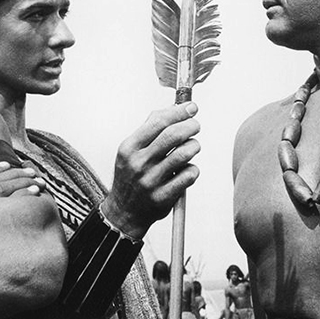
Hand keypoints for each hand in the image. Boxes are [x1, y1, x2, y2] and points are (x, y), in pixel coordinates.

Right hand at [101, 102, 199, 237]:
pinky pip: (189, 175)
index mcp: (129, 148)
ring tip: (193, 147)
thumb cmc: (131, 176)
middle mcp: (138, 164)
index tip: (191, 107)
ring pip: (184, 154)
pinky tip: (186, 169)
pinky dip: (193, 169)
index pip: (157, 123)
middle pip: (172, 136)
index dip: (178, 112)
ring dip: (194, 146)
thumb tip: (173, 109)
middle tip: (196, 125)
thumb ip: (149, 128)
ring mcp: (151, 181)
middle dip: (190, 126)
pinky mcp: (163, 197)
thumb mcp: (130, 150)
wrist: (123, 211)